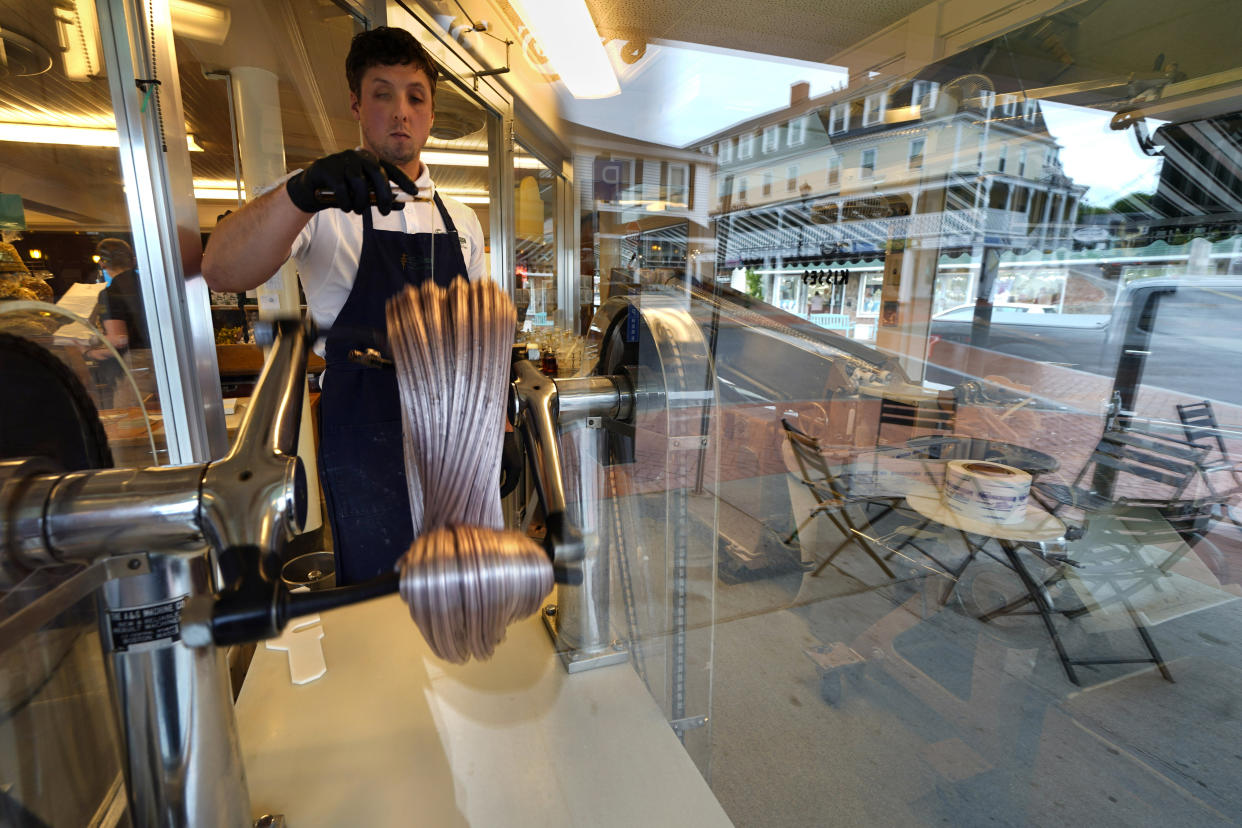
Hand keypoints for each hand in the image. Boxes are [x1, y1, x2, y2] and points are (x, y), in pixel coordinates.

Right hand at [285, 149, 417, 215]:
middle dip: (384, 195)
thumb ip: (379, 197)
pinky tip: (346, 207)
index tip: (414, 192)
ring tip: (358, 211)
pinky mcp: (326, 167)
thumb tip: (401, 204)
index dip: (403, 180)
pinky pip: (342, 188)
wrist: (311, 189)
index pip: (389, 168)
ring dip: (361, 202)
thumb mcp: (363, 194)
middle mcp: (356, 155)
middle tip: (384, 212)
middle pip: (377, 173)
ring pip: (359, 182)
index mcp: (368, 159)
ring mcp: (341, 159)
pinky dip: (346, 202)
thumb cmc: (341, 190)